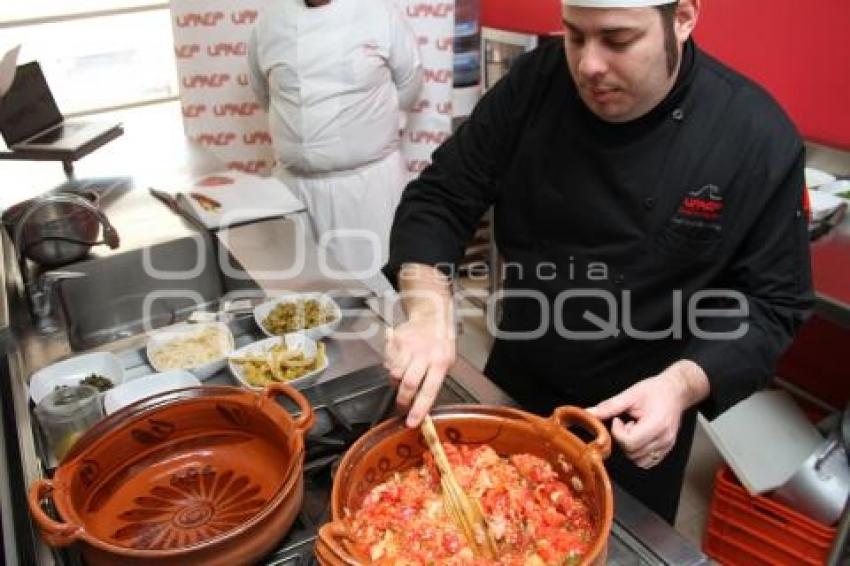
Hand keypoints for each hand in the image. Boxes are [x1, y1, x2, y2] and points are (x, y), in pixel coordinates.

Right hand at [384, 314, 455, 427]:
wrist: (430, 316)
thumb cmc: (440, 342)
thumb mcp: (447, 361)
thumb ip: (435, 380)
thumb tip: (422, 403)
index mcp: (440, 362)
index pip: (429, 390)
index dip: (419, 409)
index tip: (411, 422)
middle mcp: (424, 354)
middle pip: (407, 384)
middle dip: (402, 399)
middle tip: (401, 405)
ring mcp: (408, 346)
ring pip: (395, 374)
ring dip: (396, 381)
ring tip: (403, 375)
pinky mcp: (396, 340)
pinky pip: (388, 362)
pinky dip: (392, 365)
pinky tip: (401, 359)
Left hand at [587, 360, 708, 468]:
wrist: (676, 391)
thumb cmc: (655, 390)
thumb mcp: (630, 394)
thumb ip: (609, 406)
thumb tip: (589, 413)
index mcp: (656, 424)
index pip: (629, 442)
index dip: (618, 433)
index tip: (618, 420)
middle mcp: (664, 439)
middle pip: (632, 453)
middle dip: (622, 439)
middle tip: (625, 423)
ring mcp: (666, 446)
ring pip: (638, 460)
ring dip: (630, 447)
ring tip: (634, 429)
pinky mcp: (666, 449)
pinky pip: (647, 461)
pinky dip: (638, 453)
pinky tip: (640, 437)